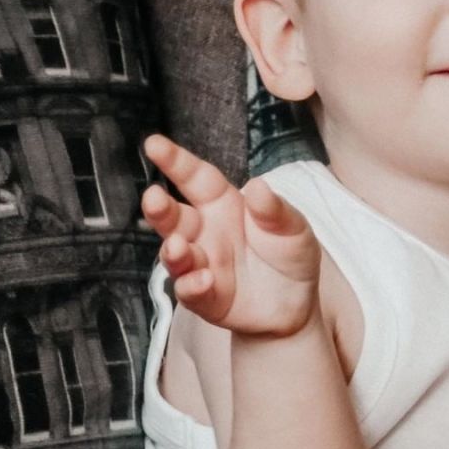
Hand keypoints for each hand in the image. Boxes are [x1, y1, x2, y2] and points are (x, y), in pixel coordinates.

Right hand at [141, 134, 321, 335]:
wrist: (295, 304)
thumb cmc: (290, 253)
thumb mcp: (293, 227)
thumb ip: (275, 210)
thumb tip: (258, 186)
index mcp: (224, 204)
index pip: (196, 178)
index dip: (176, 161)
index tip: (153, 143)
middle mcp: (205, 232)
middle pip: (174, 217)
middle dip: (159, 208)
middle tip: (153, 197)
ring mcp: (202, 265)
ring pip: (175, 255)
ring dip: (172, 251)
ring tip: (177, 246)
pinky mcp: (205, 298)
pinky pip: (190, 291)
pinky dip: (192, 286)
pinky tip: (203, 281)